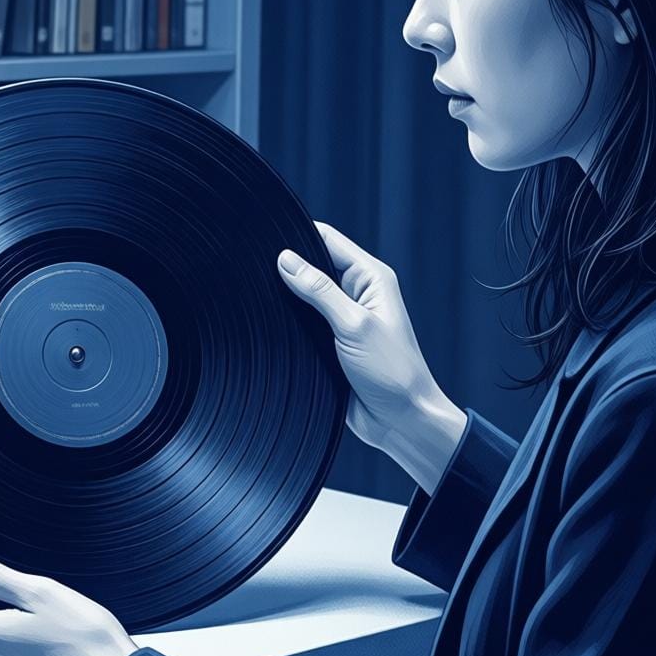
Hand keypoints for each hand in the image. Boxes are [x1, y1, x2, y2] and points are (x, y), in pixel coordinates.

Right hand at [277, 221, 467, 493]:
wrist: (401, 420)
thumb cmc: (393, 373)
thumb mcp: (353, 325)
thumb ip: (319, 291)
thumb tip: (286, 260)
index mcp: (370, 278)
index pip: (327, 240)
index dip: (297, 235)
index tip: (266, 239)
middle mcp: (356, 294)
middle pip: (312, 266)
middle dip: (286, 268)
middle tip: (254, 271)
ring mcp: (341, 319)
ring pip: (303, 296)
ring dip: (285, 299)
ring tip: (260, 298)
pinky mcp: (329, 343)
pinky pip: (302, 324)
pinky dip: (288, 323)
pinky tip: (270, 325)